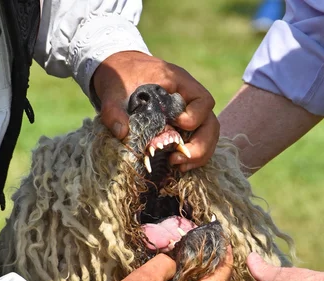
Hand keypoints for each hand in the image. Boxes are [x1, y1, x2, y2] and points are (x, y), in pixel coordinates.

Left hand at [92, 51, 218, 169]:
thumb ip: (113, 110)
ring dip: (198, 155)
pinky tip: (176, 166)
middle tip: (176, 160)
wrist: (120, 71)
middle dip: (200, 146)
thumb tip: (121, 133)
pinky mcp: (182, 125)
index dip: (195, 117)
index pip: (203, 100)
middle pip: (210, 123)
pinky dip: (191, 157)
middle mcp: (189, 98)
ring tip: (178, 166)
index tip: (177, 125)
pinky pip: (197, 141)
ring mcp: (188, 112)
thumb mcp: (112, 90)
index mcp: (178, 82)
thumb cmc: (120, 77)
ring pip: (208, 135)